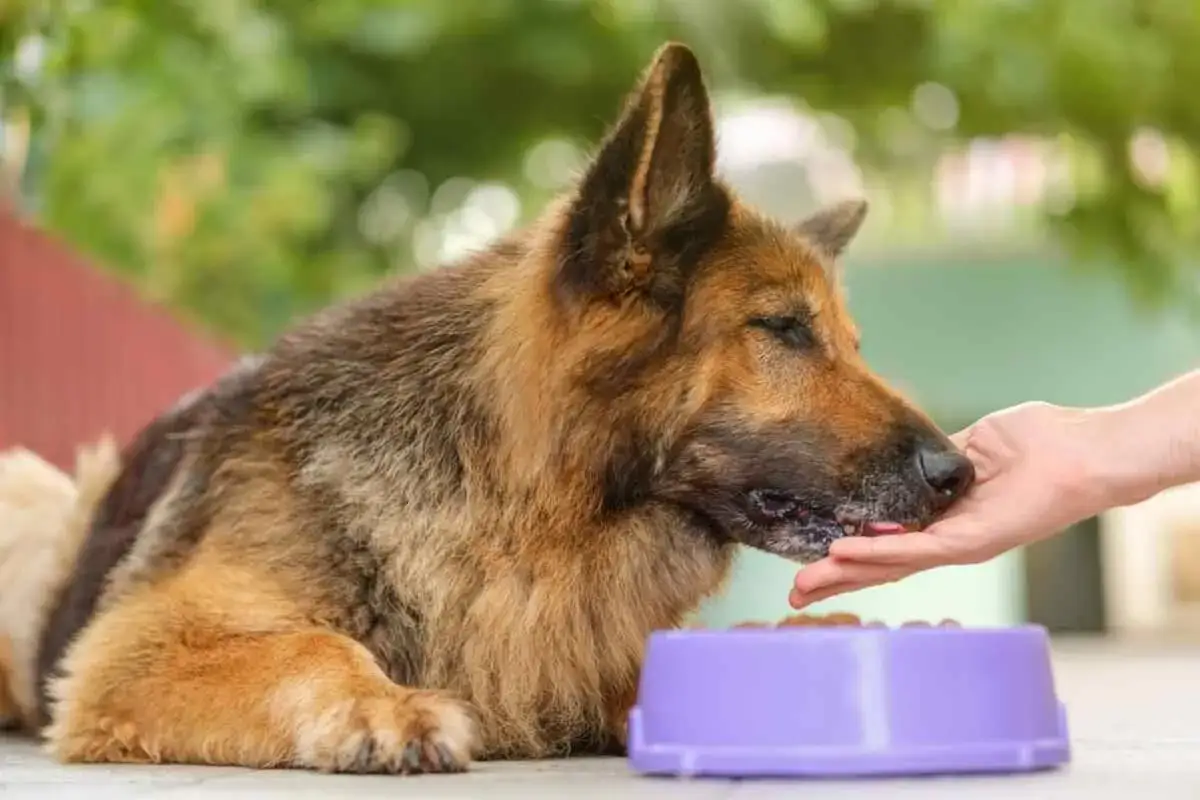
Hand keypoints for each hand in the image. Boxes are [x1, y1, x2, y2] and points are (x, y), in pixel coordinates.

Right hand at [789, 402, 1103, 608]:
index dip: (848, 553)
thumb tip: (900, 459)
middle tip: (793, 595)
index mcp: (945, 517)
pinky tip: (844, 556)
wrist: (1083, 451)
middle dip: (835, 579)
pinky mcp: (972, 543)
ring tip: (805, 584)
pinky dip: (878, 554)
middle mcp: (948, 539)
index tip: (811, 559)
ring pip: (890, 566)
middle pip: (880, 566)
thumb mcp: (972, 443)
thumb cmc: (1041, 442)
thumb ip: (934, 461)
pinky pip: (917, 551)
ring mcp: (959, 544)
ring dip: (845, 574)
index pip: (886, 541)